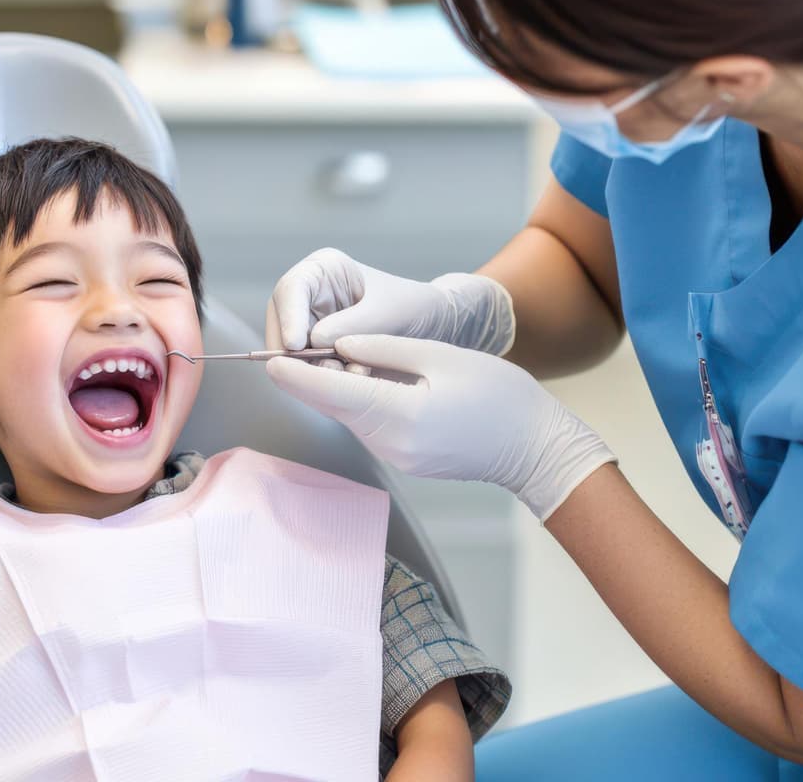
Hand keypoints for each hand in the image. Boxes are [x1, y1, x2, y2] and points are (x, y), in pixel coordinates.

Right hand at [264, 248, 515, 355]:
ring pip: (291, 352)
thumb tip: (315, 341)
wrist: (439, 329)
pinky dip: (324, 379)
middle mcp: (312, 297)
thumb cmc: (416, 306)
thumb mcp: (389, 310)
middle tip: (317, 372)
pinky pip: (309, 369)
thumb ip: (353, 325)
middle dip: (296, 351)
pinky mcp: (321, 354)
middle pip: (282, 323)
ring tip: (348, 375)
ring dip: (313, 369)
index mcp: (325, 270)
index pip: (291, 289)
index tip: (295, 344)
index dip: (288, 316)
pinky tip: (351, 382)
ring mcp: (313, 326)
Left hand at [267, 334, 614, 519]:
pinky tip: (367, 377)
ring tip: (336, 352)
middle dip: (312, 375)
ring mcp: (395, 456)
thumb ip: (383, 349)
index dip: (294, 373)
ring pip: (349, 414)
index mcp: (396, 414)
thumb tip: (339, 344)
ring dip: (337, 387)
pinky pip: (369, 424)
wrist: (533, 446)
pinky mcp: (403, 459)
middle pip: (333, 405)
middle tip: (296, 343)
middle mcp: (387, 442)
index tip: (269, 357)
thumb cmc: (498, 395)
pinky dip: (360, 400)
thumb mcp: (440, 356)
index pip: (328, 392)